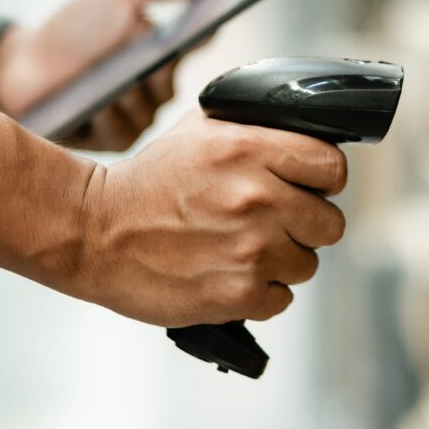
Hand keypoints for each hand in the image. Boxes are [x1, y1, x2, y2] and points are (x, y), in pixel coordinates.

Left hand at [0, 0, 223, 149]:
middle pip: (170, 80)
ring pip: (148, 107)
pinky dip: (104, 113)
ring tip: (95, 82)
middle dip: (144, 64)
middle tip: (123, 51)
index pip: (200, 40)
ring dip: (119, 90)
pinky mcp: (116, 139)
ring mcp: (138, 113)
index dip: (207, 32)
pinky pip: (124, 129)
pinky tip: (86, 105)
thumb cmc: (69, 31)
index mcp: (163, 47)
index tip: (211, 21)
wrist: (19, 68)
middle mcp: (157, 84)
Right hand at [63, 111, 347, 326]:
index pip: (333, 168)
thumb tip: (305, 135)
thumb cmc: (149, 182)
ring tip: (241, 250)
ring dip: (282, 262)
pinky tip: (230, 274)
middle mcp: (259, 198)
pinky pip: (282, 298)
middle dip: (305, 225)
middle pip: (330, 223)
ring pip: (307, 264)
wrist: (94, 233)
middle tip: (271, 223)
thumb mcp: (201, 130)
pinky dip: (260, 293)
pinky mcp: (238, 293)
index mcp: (251, 150)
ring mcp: (251, 249)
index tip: (307, 188)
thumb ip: (258, 130)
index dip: (323, 181)